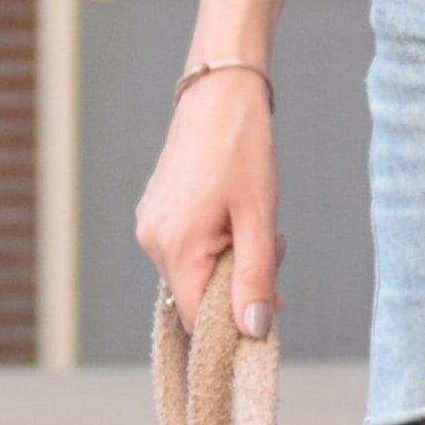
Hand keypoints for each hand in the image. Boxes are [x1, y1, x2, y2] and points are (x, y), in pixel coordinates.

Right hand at [135, 68, 280, 338]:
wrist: (218, 94)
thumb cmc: (242, 149)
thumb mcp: (259, 218)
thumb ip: (255, 277)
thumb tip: (254, 330)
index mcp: (176, 246)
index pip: (198, 318)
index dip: (236, 323)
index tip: (273, 302)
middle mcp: (152, 242)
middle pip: (197, 296)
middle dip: (239, 286)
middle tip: (273, 249)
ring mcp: (150, 227)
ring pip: (193, 273)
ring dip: (229, 264)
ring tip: (253, 224)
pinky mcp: (155, 215)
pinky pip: (185, 251)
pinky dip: (214, 246)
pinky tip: (233, 216)